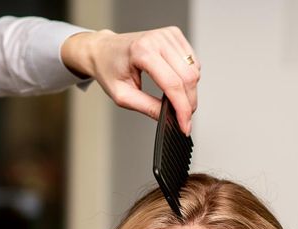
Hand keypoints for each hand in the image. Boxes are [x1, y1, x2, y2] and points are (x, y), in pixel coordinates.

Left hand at [62, 27, 200, 134]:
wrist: (103, 50)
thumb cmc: (109, 69)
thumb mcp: (122, 95)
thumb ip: (147, 107)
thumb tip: (170, 117)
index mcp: (141, 52)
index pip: (172, 83)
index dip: (182, 108)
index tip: (185, 125)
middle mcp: (157, 39)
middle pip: (188, 77)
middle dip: (189, 102)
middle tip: (182, 118)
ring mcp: (167, 34)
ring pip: (194, 70)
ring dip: (190, 90)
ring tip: (175, 100)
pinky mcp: (174, 34)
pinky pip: (193, 61)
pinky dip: (189, 77)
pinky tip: (176, 82)